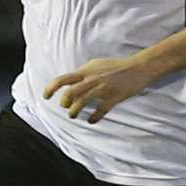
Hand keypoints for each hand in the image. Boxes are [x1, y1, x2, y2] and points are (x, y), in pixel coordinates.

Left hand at [44, 57, 158, 122]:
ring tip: (73, 115)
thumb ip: (84, 73)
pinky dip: (94, 117)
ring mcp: (104, 88)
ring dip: (75, 111)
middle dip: (64, 102)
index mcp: (87, 71)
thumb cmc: (118, 66)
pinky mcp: (115, 96)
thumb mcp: (97, 65)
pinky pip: (101, 109)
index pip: (63, 79)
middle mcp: (92, 79)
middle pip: (70, 92)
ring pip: (82, 101)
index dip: (51, 88)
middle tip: (65, 106)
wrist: (139, 67)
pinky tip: (91, 120)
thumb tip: (73, 82)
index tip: (46, 96)